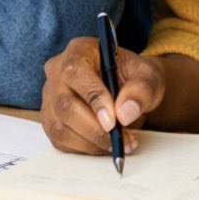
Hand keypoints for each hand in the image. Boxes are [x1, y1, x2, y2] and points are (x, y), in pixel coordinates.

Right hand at [40, 36, 165, 154]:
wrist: (128, 87)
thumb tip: (124, 113)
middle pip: (65, 105)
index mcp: (78, 51)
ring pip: (59, 127)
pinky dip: (84, 148)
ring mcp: (50, 96)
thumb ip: (141, 90)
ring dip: (91, 143)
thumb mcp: (148, 75)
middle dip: (94, 129)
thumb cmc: (134, 77)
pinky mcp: (50, 118)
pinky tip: (104, 145)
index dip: (93, 99)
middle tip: (120, 140)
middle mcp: (57, 71)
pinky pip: (60, 140)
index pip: (76, 73)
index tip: (114, 122)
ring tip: (119, 144)